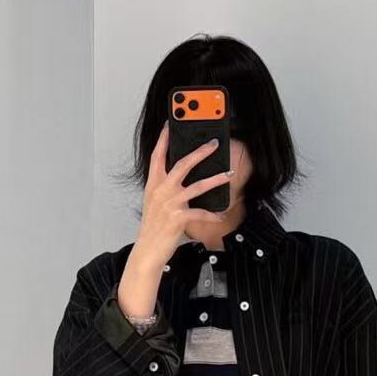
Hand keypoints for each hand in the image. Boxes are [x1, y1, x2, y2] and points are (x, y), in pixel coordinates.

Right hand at [135, 124, 233, 264]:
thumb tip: (178, 176)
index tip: (169, 125)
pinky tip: (221, 214)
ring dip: (216, 179)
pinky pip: (200, 212)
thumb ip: (164, 187)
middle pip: (182, 164)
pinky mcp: (178, 218)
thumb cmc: (153, 227)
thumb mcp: (154, 202)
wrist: (148, 250)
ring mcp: (170, 203)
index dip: (163, 139)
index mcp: (153, 184)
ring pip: (197, 186)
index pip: (157, 156)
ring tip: (228, 173)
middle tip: (213, 143)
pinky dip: (212, 214)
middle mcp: (161, 190)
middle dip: (199, 152)